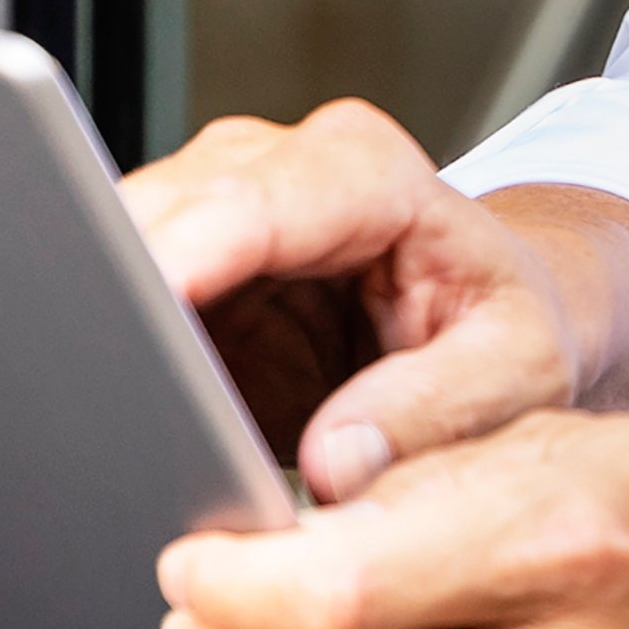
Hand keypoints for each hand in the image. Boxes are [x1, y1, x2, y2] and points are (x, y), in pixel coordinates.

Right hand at [121, 104, 628, 502]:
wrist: (492, 315)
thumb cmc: (506, 325)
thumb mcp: (517, 369)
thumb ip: (437, 407)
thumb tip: (338, 460)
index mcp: (367, 171)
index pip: (252, 201)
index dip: (186, 254)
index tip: (141, 312)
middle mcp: (276, 168)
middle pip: (159, 216)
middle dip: (126, 299)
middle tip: (116, 394)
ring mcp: (215, 213)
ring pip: (115, 253)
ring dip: (111, 329)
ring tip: (130, 413)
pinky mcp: (180, 272)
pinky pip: (118, 302)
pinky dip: (116, 353)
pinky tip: (137, 406)